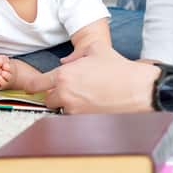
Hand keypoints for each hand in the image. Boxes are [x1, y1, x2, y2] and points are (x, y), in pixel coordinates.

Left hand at [25, 47, 157, 114]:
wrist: (139, 89)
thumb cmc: (118, 68)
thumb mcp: (95, 50)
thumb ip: (76, 54)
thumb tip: (66, 61)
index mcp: (63, 75)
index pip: (35, 85)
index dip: (33, 86)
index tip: (33, 87)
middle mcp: (65, 95)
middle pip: (47, 100)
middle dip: (55, 95)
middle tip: (70, 90)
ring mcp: (75, 111)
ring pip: (62, 110)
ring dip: (68, 105)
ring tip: (86, 97)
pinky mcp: (86, 122)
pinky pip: (76, 118)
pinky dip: (80, 114)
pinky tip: (94, 105)